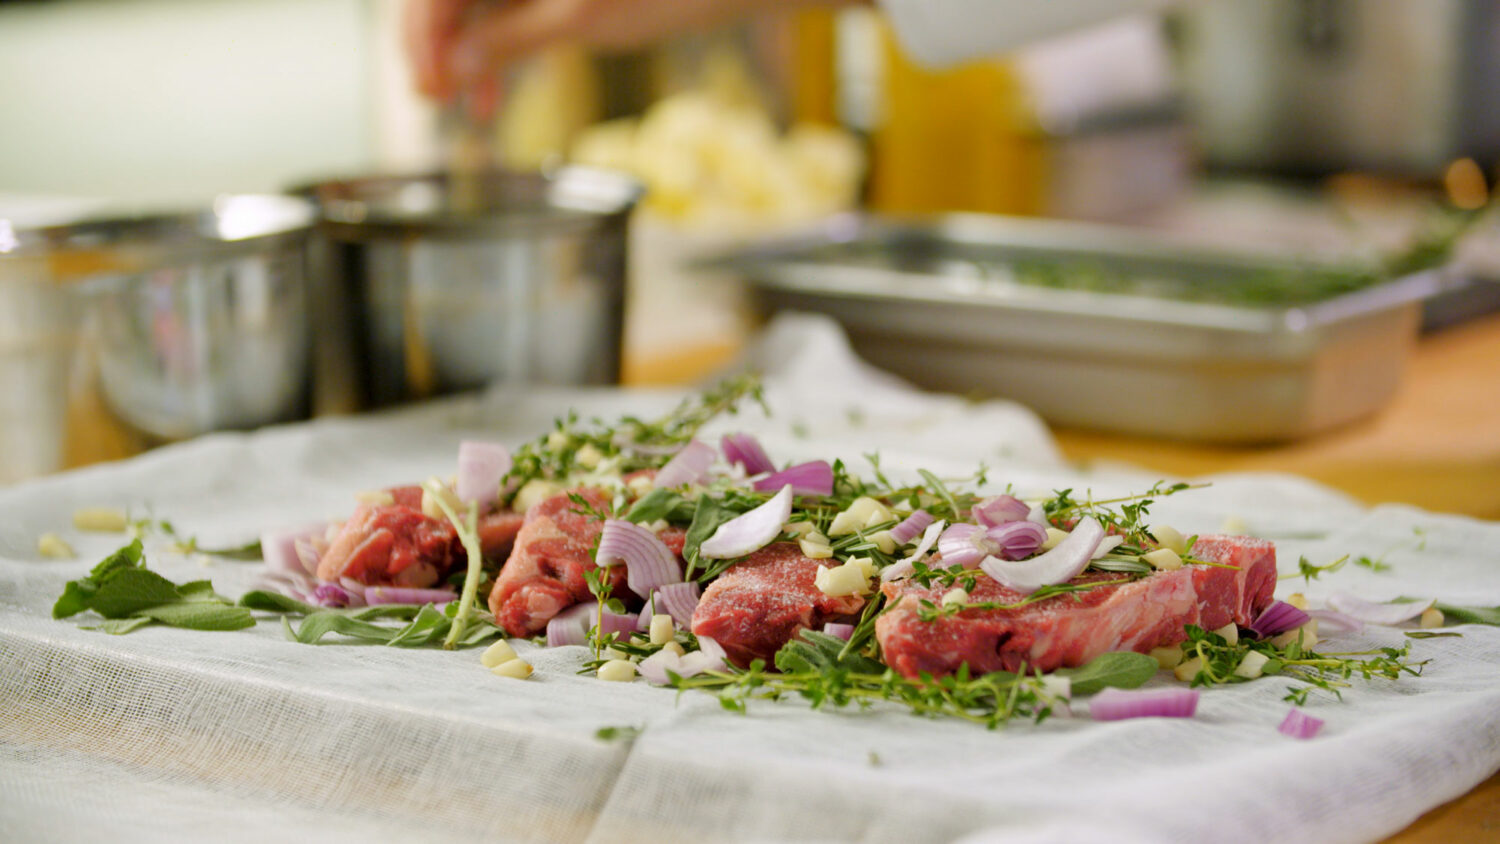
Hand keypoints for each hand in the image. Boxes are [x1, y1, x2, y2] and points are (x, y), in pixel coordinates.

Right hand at [405, 0, 859, 104]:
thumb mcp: (582, 19)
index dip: (422, 36)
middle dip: (438, 43)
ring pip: (476, 2)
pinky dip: (498, 42)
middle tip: (436, 98)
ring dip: (467, 50)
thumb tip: (453, 65)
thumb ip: (511, 36)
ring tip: (470, 106)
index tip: (426, 87)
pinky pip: (508, 5)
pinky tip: (491, 88)